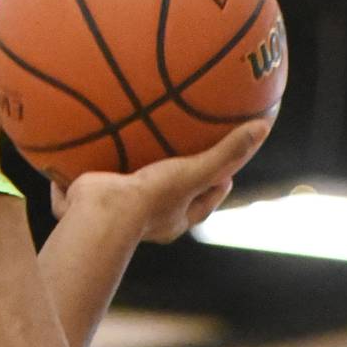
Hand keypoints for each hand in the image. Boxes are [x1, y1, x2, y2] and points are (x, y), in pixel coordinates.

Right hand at [52, 120, 269, 243]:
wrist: (99, 216)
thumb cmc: (150, 200)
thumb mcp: (195, 172)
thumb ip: (226, 153)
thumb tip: (263, 127)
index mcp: (173, 218)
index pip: (205, 201)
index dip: (219, 183)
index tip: (228, 171)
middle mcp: (145, 218)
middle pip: (168, 194)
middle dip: (175, 175)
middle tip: (186, 151)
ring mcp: (114, 210)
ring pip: (123, 185)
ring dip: (125, 167)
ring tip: (128, 136)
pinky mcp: (85, 199)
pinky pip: (86, 175)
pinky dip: (82, 161)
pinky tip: (82, 131)